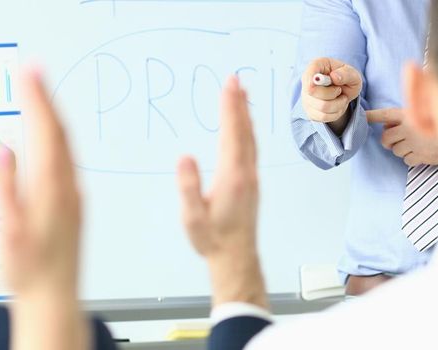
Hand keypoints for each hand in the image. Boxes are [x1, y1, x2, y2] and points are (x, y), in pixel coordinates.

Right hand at [0, 66, 88, 349]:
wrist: (54, 299)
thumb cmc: (28, 272)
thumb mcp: (8, 229)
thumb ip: (6, 187)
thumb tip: (3, 147)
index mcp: (52, 188)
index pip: (46, 131)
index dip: (37, 98)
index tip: (30, 71)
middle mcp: (69, 188)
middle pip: (60, 133)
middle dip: (46, 99)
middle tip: (34, 70)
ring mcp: (74, 196)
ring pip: (66, 147)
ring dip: (53, 117)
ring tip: (40, 94)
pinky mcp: (73, 205)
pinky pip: (67, 160)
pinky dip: (56, 139)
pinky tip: (49, 138)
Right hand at [178, 76, 267, 307]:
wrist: (236, 258)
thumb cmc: (212, 239)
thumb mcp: (193, 217)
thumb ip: (189, 187)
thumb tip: (184, 157)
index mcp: (232, 177)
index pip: (231, 134)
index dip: (230, 108)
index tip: (229, 85)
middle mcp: (247, 173)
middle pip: (244, 131)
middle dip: (239, 103)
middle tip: (235, 79)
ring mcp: (252, 177)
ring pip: (251, 138)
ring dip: (245, 114)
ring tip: (241, 93)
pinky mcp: (252, 182)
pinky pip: (252, 148)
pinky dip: (248, 130)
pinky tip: (245, 125)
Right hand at [301, 57, 362, 132]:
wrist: (345, 91)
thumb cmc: (347, 78)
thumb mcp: (353, 74)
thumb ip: (346, 74)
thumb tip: (334, 77)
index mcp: (316, 66)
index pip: (308, 76)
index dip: (317, 81)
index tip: (333, 82)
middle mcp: (307, 81)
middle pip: (313, 93)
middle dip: (333, 94)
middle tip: (339, 90)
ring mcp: (306, 97)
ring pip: (321, 107)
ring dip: (338, 105)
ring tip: (341, 98)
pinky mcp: (310, 111)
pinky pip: (323, 117)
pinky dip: (335, 113)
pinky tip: (338, 106)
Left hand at [368, 108, 437, 165]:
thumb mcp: (433, 103)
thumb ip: (417, 105)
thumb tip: (404, 108)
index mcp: (409, 113)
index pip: (385, 115)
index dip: (372, 116)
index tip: (363, 117)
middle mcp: (408, 129)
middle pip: (386, 137)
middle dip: (388, 139)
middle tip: (395, 138)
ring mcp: (414, 144)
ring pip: (396, 150)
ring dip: (399, 148)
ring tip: (411, 144)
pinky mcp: (422, 157)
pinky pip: (407, 160)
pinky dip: (410, 158)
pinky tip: (419, 152)